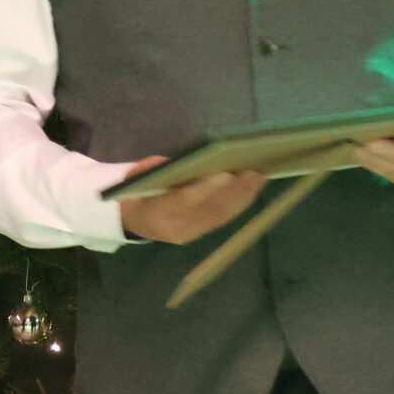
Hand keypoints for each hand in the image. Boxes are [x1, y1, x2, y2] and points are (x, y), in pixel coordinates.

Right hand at [114, 155, 267, 245]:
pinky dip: (240, 201)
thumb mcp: (135, 175)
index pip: (183, 201)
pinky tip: (252, 187)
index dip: (206, 188)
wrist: (133, 219)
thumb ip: (155, 168)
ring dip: (243, 195)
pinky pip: (224, 217)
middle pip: (209, 209)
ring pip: (221, 214)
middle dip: (234, 190)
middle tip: (254, 171)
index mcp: (155, 213)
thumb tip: (187, 160)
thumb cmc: (136, 190)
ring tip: (260, 176)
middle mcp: (175, 228)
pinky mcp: (201, 233)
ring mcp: (190, 233)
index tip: (226, 174)